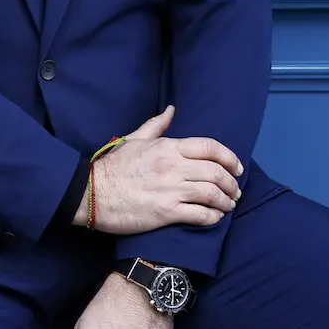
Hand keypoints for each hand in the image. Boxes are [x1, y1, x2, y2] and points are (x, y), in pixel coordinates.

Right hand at [72, 103, 242, 234]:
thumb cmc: (113, 167)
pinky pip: (200, 215)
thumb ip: (156, 125)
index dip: (230, 158)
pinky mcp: (166, 212)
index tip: (237, 168)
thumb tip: (172, 110)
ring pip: (213, 194)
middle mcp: (172, 166)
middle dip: (232, 183)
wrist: (91, 192)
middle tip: (235, 191)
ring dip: (226, 201)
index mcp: (167, 147)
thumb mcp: (134, 140)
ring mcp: (170, 189)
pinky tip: (215, 218)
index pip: (210, 147)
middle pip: (216, 172)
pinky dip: (213, 217)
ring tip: (228, 206)